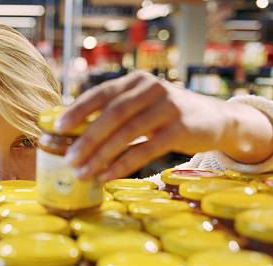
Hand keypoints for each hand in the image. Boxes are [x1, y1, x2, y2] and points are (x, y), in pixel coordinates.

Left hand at [56, 71, 272, 180]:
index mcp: (136, 81)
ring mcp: (167, 107)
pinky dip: (123, 164)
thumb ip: (116, 116)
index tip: (57, 127)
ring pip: (126, 132)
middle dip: (86, 138)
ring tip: (82, 173)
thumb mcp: (142, 108)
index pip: (101, 93)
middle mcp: (151, 88)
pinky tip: (107, 177)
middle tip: (67, 158)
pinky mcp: (180, 129)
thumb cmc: (168, 117)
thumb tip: (74, 137)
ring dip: (100, 155)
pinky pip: (145, 149)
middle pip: (112, 114)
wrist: (216, 120)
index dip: (77, 110)